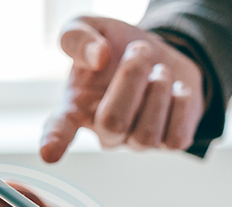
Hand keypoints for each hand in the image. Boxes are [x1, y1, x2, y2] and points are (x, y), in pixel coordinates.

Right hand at [41, 16, 205, 162]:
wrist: (160, 55)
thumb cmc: (117, 49)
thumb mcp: (91, 29)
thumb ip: (78, 36)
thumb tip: (97, 57)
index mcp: (75, 107)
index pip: (58, 129)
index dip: (54, 141)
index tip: (49, 153)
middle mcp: (103, 131)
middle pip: (112, 123)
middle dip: (131, 78)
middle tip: (140, 50)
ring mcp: (134, 142)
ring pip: (146, 134)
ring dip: (158, 90)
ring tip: (159, 71)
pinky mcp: (166, 143)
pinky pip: (176, 138)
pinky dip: (182, 106)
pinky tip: (176, 90)